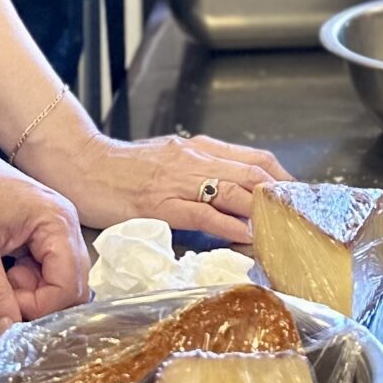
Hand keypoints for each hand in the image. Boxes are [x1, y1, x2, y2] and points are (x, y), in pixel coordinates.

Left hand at [0, 107, 89, 334]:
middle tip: (3, 294)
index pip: (69, 285)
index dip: (39, 307)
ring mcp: (55, 230)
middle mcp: (66, 225)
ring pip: (56, 282)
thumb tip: (6, 334)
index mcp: (59, 222)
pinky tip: (3, 271)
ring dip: (29, 292)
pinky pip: (44, 273)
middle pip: (70, 286)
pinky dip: (24, 282)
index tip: (6, 304)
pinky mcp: (41, 237)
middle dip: (37, 301)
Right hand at [31, 128, 294, 245]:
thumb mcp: (168, 158)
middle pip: (252, 175)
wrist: (80, 163)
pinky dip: (228, 225)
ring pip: (233, 192)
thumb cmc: (121, 167)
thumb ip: (199, 170)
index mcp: (198, 148)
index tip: (300, 197)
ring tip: (283, 230)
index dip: (283, 178)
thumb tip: (231, 189)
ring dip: (261, 212)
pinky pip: (202, 214)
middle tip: (302, 219)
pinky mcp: (159, 203)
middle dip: (281, 198)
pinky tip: (245, 235)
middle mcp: (194, 160)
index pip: (255, 158)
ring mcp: (177, 181)